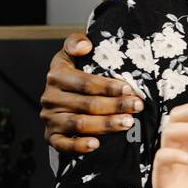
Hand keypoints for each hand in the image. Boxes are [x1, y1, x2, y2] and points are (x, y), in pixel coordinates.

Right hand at [40, 32, 143, 154]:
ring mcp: (50, 118)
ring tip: (128, 122)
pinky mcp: (51, 136)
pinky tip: (96, 144)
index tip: (129, 89)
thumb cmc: (74, 72)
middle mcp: (50, 97)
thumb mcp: (72, 53)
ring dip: (106, 124)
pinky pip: (63, 144)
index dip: (108, 86)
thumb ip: (76, 42)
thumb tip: (85, 46)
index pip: (85, 82)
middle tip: (136, 106)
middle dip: (115, 106)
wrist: (60, 96)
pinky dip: (79, 145)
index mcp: (56, 75)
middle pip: (87, 104)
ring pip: (80, 123)